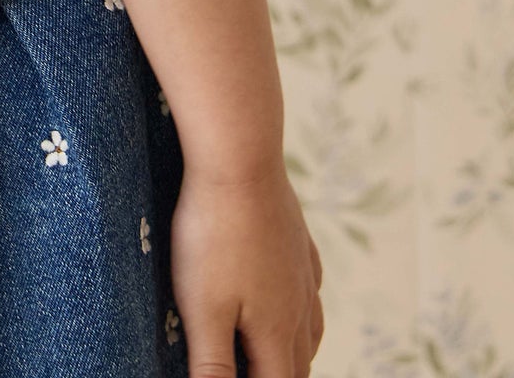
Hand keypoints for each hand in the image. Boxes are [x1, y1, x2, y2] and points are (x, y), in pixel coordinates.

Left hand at [169, 159, 323, 376]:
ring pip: (310, 332)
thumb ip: (213, 366)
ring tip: (275, 364)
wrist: (240, 157)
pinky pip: (310, 290)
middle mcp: (300, 307)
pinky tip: (292, 302)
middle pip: (297, 368)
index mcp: (277, 332)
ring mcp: (303, 272)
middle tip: (253, 374)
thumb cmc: (215, 234)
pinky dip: (303, 312)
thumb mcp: (203, 309)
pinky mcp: (298, 241)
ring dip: (294, 356)